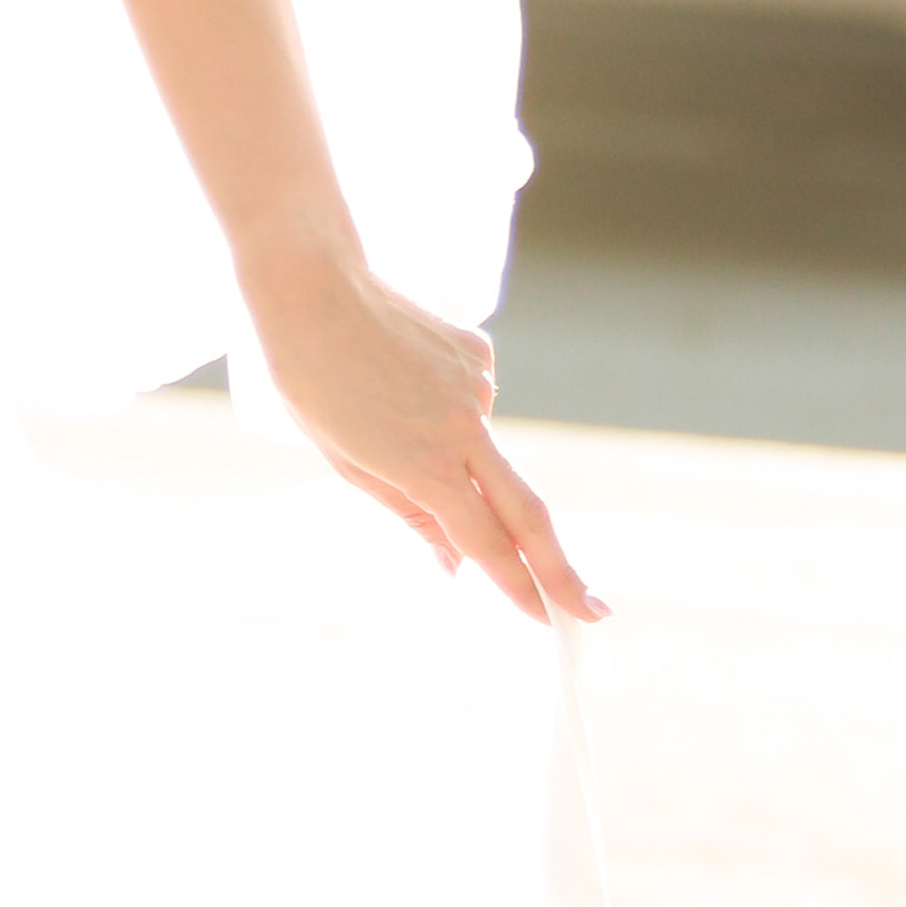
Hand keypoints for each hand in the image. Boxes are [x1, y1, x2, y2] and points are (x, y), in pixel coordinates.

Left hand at [241, 236, 605, 627]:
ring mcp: (477, 386)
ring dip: (455, 455)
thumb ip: (410, 514)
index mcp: (423, 464)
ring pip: (484, 447)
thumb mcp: (347, 464)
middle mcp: (462, 428)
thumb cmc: (312, 382)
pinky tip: (404, 379)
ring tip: (384, 413)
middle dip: (561, 568)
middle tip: (594, 612)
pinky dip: (449, 408)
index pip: (486, 542)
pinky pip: (474, 399)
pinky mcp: (479, 351)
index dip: (518, 586)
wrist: (312, 286)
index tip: (547, 620)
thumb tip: (456, 565)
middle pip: (526, 512)